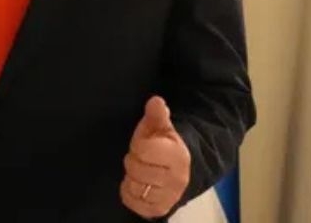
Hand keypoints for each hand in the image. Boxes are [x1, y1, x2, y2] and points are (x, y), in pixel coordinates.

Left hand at [120, 96, 191, 217]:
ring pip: (134, 187)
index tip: (143, 144)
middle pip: (136, 169)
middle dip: (134, 161)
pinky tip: (138, 184)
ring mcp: (169, 197)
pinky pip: (133, 203)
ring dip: (132, 178)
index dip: (139, 145)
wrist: (180, 170)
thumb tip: (155, 101)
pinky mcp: (159, 209)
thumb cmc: (163, 144)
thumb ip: (156, 114)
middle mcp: (176, 180)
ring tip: (141, 171)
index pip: (143, 150)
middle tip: (142, 159)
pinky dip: (130, 193)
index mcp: (177, 156)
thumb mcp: (160, 126)